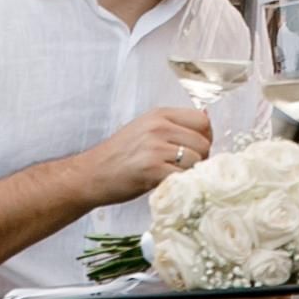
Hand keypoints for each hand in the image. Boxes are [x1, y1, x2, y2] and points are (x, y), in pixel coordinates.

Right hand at [85, 105, 213, 206]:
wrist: (91, 174)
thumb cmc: (119, 155)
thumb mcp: (145, 129)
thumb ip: (173, 126)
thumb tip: (207, 122)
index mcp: (159, 114)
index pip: (202, 120)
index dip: (205, 137)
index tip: (196, 150)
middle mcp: (158, 126)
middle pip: (203, 141)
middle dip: (201, 158)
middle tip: (186, 168)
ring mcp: (155, 147)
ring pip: (196, 160)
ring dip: (191, 172)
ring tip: (175, 176)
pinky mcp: (152, 169)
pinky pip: (183, 176)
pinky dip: (180, 183)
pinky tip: (167, 183)